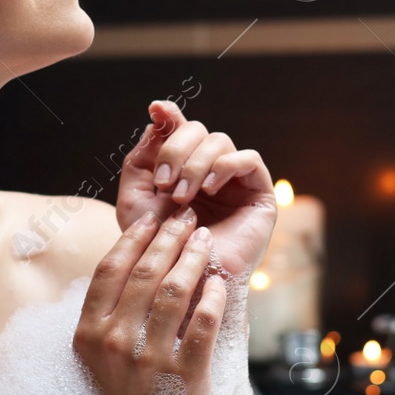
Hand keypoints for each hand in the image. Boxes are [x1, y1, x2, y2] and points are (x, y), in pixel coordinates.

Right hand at [73, 207, 226, 394]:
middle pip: (145, 274)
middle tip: (186, 219)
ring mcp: (150, 361)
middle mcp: (115, 344)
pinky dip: (214, 298)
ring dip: (193, 259)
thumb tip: (129, 259)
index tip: (151, 219)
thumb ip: (106, 314)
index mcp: (88, 335)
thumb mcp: (96, 357)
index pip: (109, 271)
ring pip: (175, 291)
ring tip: (205, 240)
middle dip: (169, 238)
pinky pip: (204, 324)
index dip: (132, 239)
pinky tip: (219, 282)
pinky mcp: (184, 377)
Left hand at [117, 100, 276, 277]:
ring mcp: (235, 182)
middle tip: (164, 185)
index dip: (170, 116)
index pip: (179, 129)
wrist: (181, 284)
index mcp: (181, 170)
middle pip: (198, 131)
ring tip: (182, 197)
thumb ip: (142, 159)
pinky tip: (208, 189)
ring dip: (196, 164)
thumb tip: (160, 114)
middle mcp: (209, 171)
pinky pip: (248, 159)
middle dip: (176, 151)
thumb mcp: (135, 200)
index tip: (156, 110)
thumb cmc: (156, 250)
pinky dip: (225, 166)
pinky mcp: (259, 195)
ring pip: (220, 141)